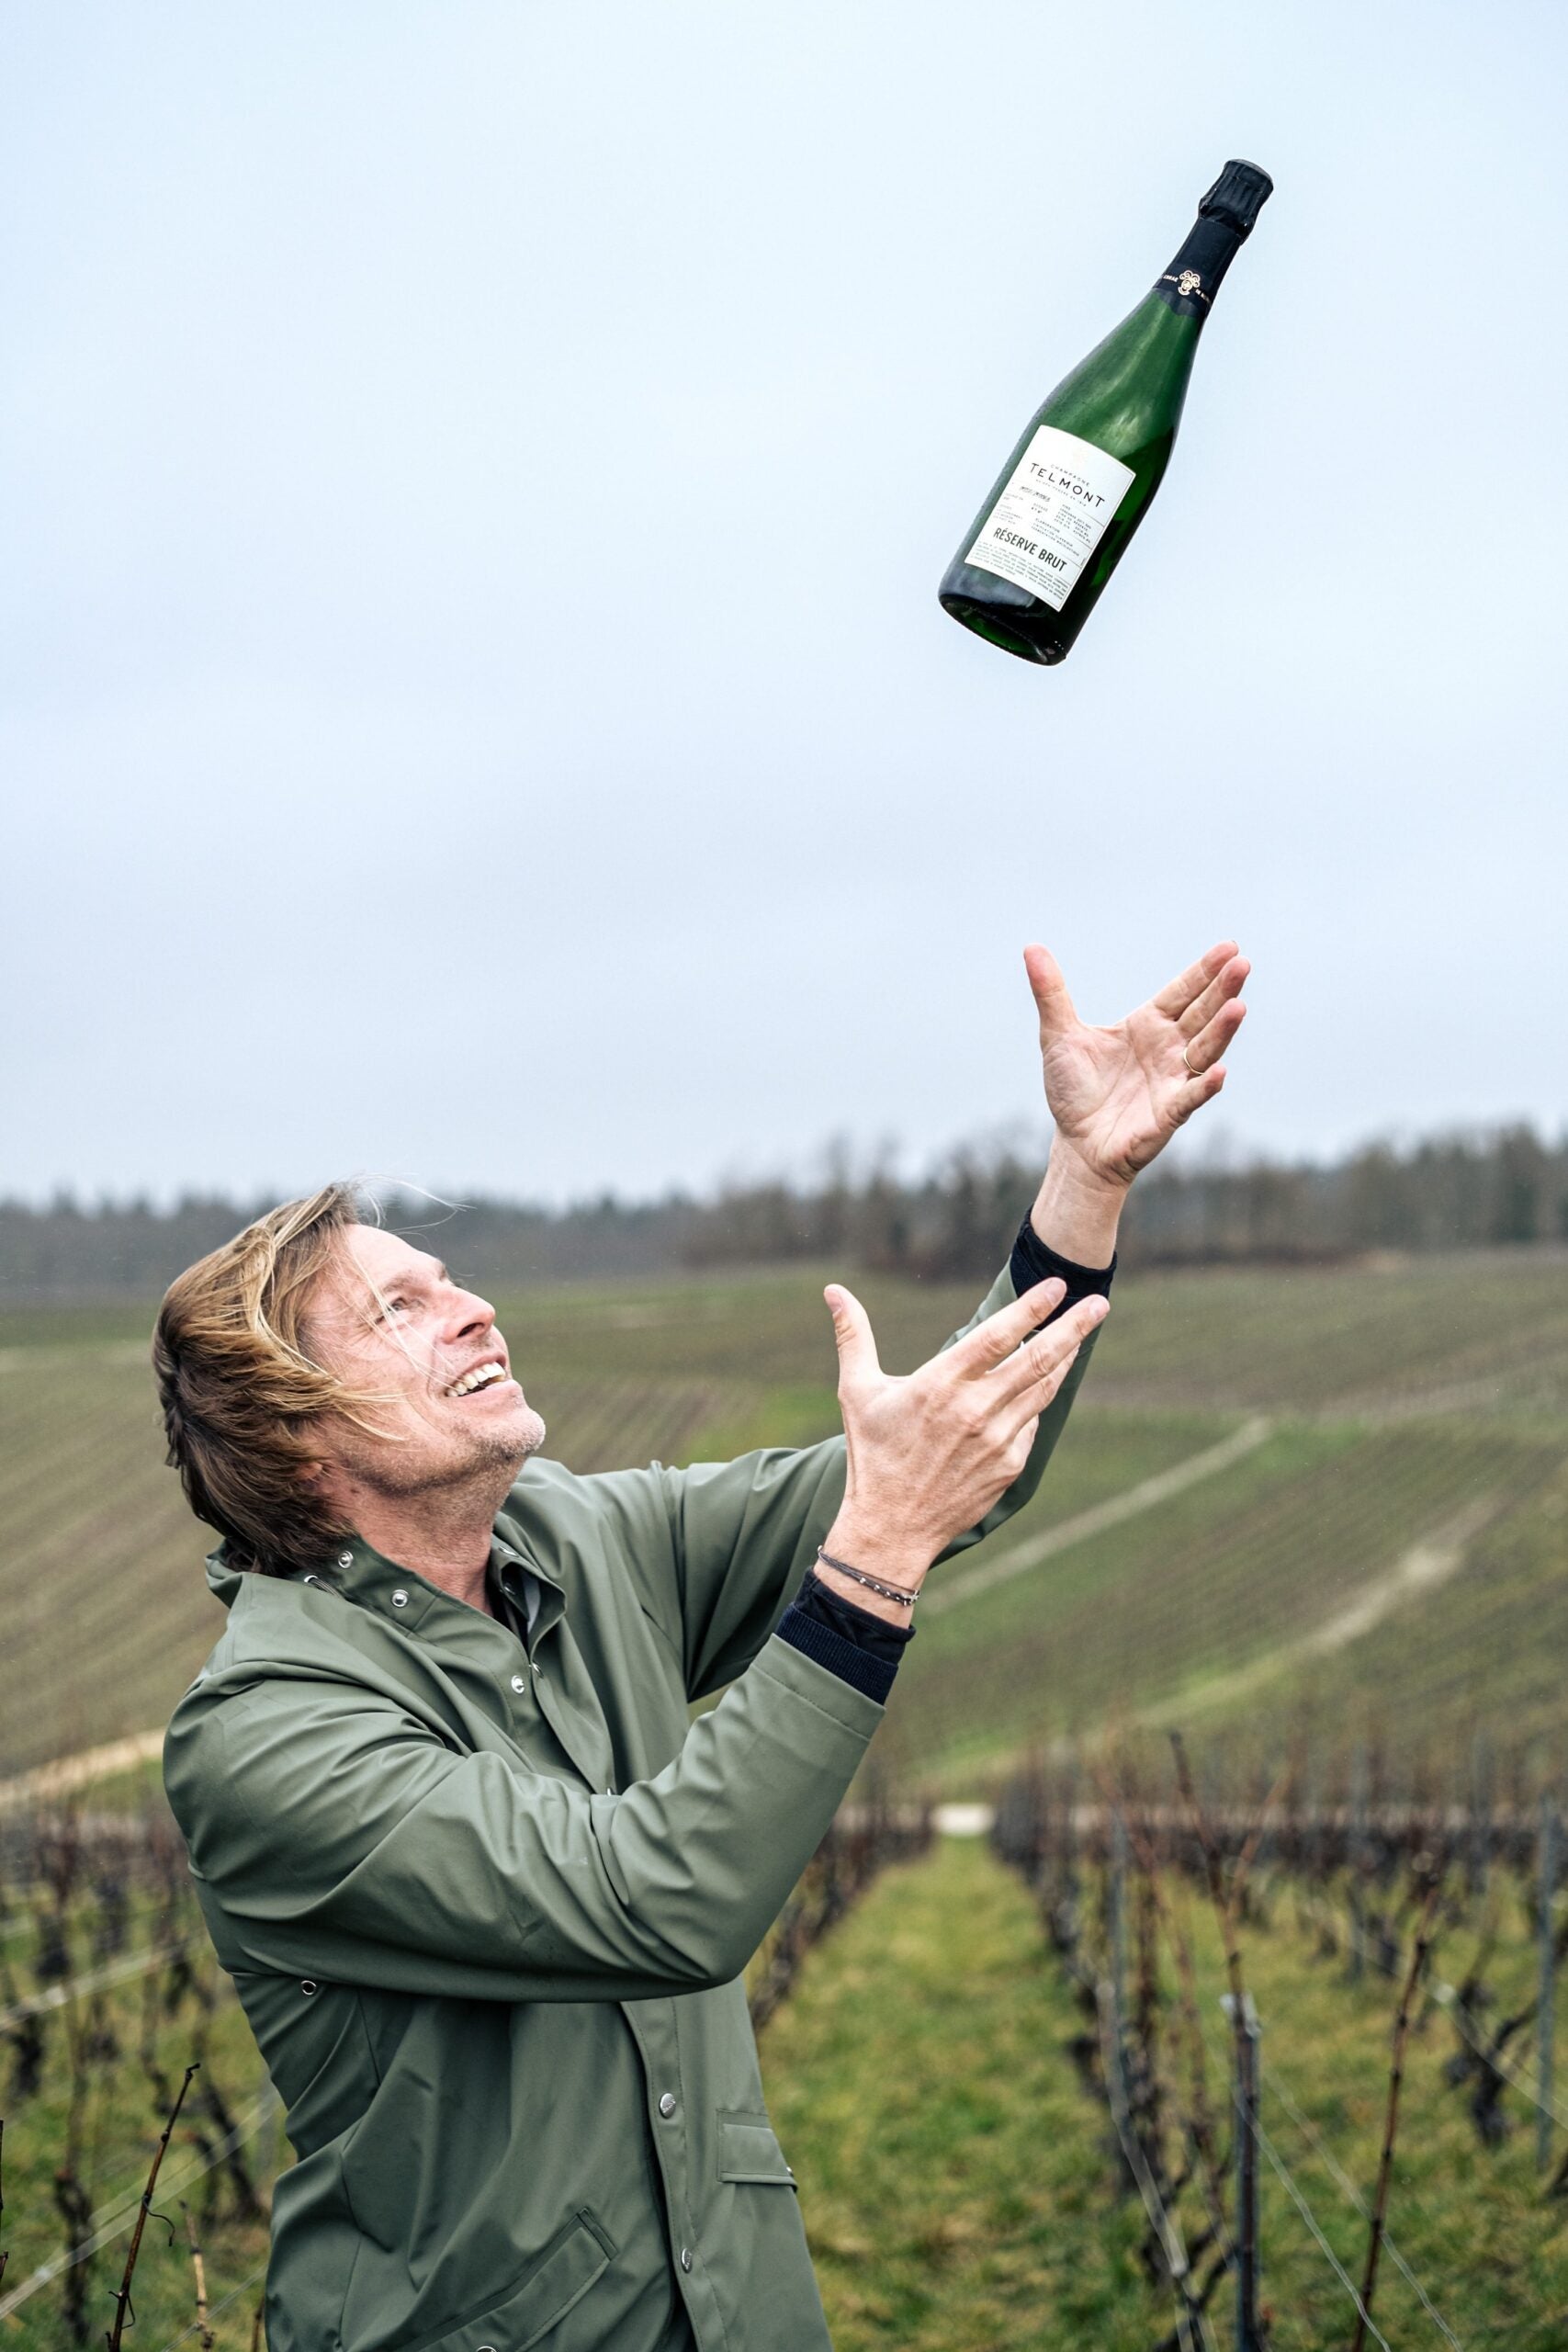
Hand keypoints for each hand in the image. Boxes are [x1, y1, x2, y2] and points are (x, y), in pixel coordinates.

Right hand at [816, 1278, 1109, 1613]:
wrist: (892, 1528)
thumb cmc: (872, 1455)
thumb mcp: (857, 1391)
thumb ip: (853, 1336)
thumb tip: (833, 1290)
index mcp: (939, 1385)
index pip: (997, 1336)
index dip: (1031, 1308)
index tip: (1058, 1286)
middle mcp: (974, 1411)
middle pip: (1037, 1360)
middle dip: (1074, 1328)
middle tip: (1100, 1303)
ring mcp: (997, 1441)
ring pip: (1043, 1390)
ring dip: (1067, 1359)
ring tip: (1083, 1334)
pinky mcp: (1010, 1466)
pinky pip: (1031, 1423)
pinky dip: (1040, 1399)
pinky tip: (1046, 1382)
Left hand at [1025, 940, 1248, 1191]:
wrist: (1075, 1144)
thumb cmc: (1073, 1090)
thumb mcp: (1058, 1036)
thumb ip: (1051, 993)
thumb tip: (1031, 948)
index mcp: (1147, 1025)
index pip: (1181, 993)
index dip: (1204, 971)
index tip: (1229, 947)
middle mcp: (1168, 1049)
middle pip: (1201, 1014)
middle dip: (1222, 990)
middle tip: (1242, 964)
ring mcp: (1172, 1080)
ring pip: (1205, 1050)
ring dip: (1222, 1030)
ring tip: (1238, 1006)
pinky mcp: (1169, 1114)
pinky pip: (1191, 1097)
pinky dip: (1205, 1086)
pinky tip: (1220, 1072)